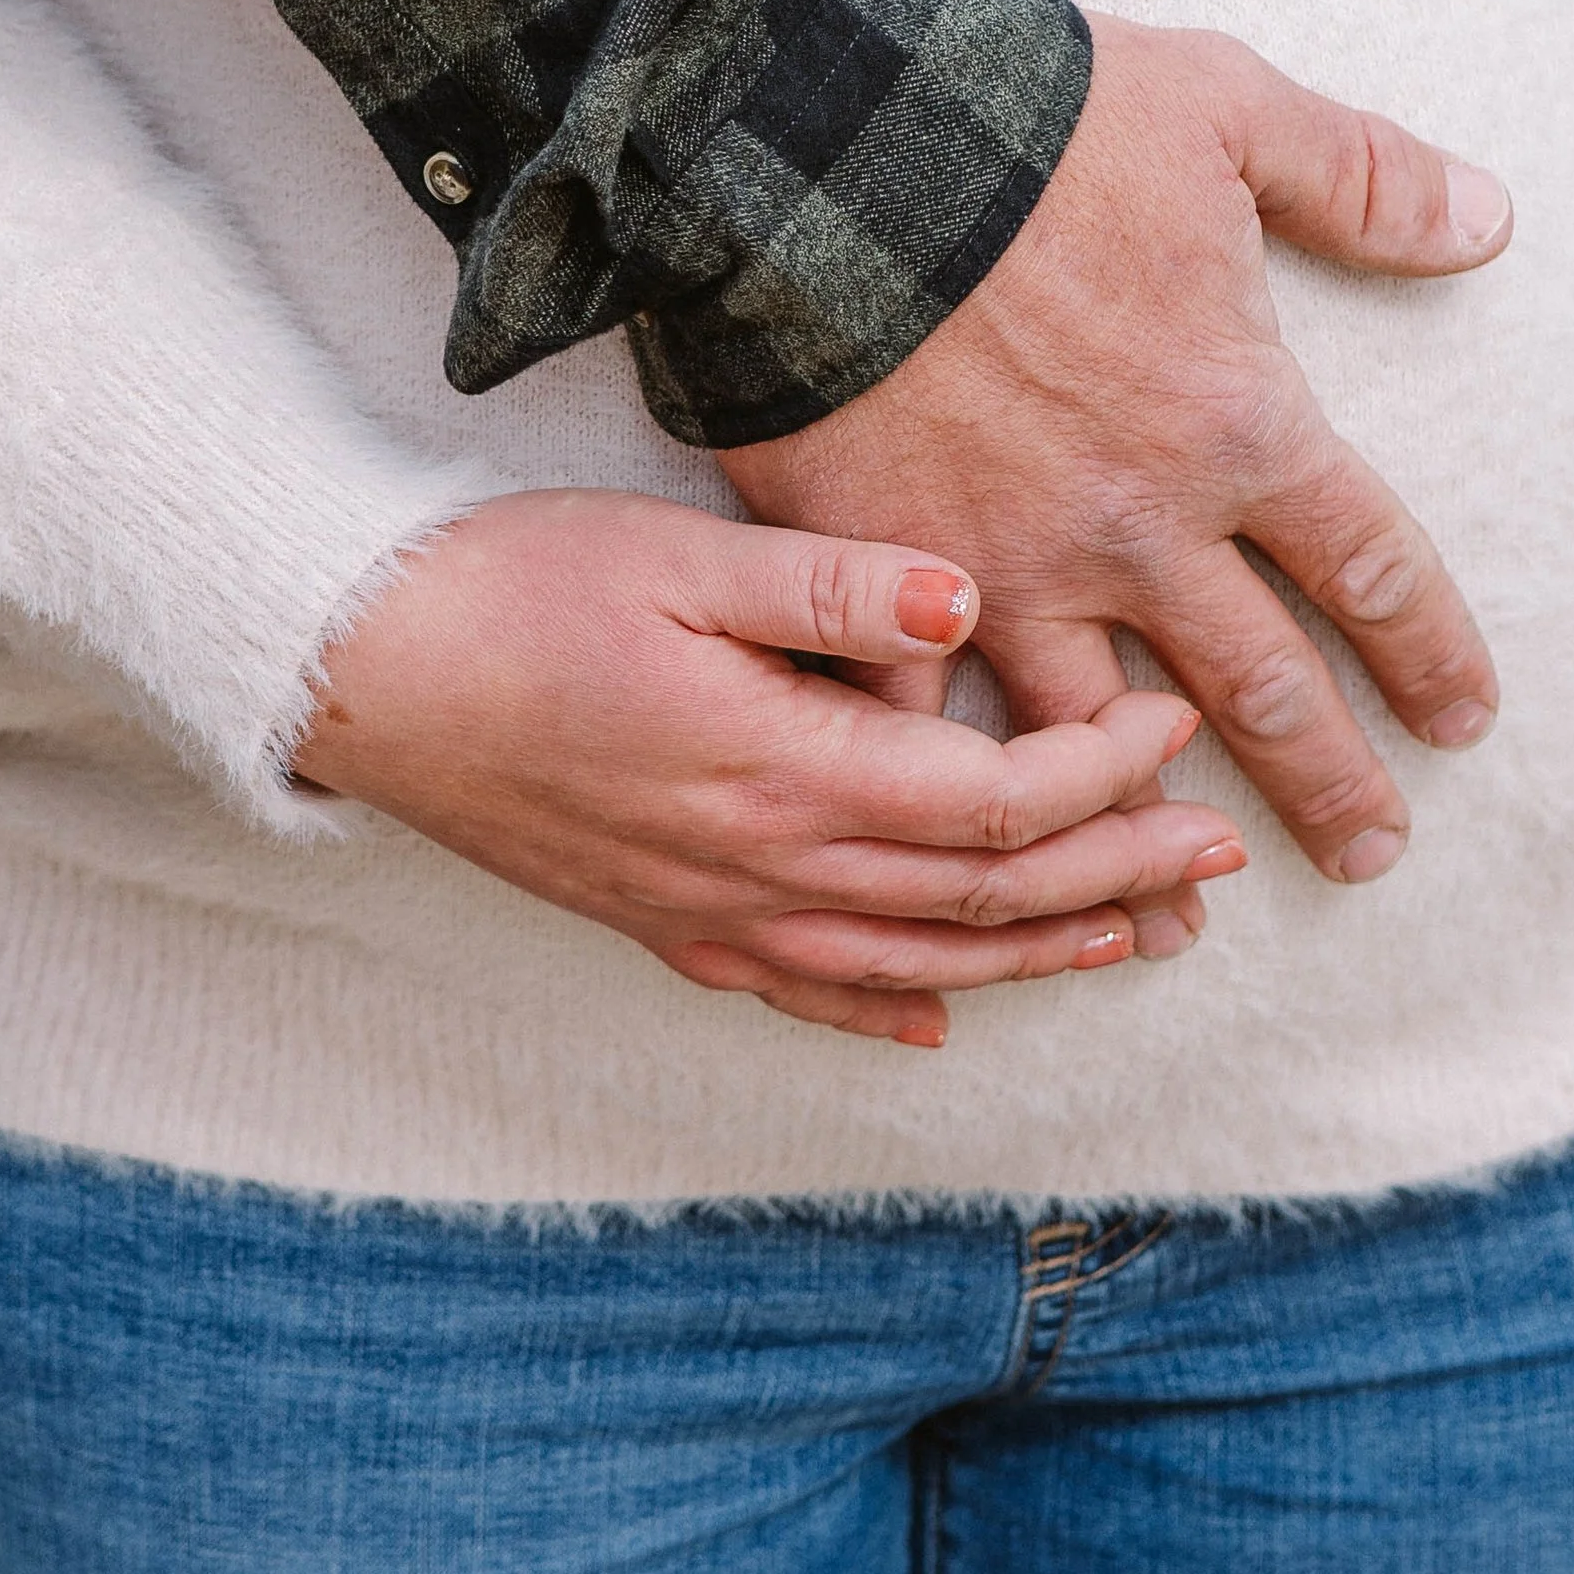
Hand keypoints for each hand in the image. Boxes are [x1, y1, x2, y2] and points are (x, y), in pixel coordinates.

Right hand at [293, 488, 1245, 1046]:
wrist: (354, 672)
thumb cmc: (512, 588)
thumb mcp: (675, 553)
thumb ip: (832, 581)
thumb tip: (968, 599)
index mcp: (784, 769)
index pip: (994, 799)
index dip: (1103, 772)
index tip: (1177, 726)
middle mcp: (762, 866)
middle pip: (980, 898)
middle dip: (1114, 876)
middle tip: (1218, 854)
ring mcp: (709, 912)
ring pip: (912, 963)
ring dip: (1035, 954)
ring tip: (1133, 938)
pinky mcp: (658, 922)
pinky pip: (801, 993)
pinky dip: (885, 1010)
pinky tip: (933, 1020)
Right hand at [721, 19, 1513, 886]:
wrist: (835, 146)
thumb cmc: (1035, 123)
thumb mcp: (1229, 111)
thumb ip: (1361, 176)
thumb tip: (1489, 217)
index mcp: (1239, 424)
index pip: (1370, 567)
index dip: (1426, 648)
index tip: (1463, 721)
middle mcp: (1142, 526)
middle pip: (1261, 687)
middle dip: (1326, 779)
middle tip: (1372, 853)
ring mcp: (1010, 567)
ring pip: (1097, 737)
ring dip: (1142, 832)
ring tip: (1174, 923)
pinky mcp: (886, 575)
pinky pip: (918, 715)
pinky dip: (940, 789)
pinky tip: (957, 857)